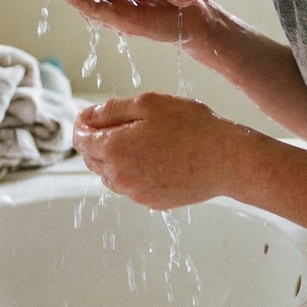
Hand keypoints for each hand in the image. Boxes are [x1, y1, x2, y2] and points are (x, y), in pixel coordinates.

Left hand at [73, 92, 256, 209]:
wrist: (225, 159)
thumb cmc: (191, 127)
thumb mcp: (148, 104)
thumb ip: (111, 110)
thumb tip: (88, 116)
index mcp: (114, 149)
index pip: (81, 140)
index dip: (82, 125)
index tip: (89, 116)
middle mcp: (119, 176)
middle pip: (92, 159)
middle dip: (96, 141)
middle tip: (114, 124)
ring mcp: (135, 193)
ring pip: (110, 175)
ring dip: (114, 158)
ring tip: (138, 140)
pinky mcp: (152, 203)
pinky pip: (131, 187)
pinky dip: (133, 172)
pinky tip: (154, 158)